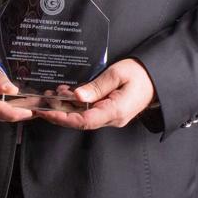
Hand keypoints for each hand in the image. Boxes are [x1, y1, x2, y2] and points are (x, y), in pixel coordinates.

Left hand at [35, 59, 155, 130]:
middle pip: (80, 122)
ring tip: (51, 94)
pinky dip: (74, 104)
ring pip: (82, 117)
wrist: (156, 79)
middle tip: (41, 102)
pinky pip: (88, 112)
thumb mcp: (117, 75)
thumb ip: (96, 87)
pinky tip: (65, 93)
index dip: (63, 118)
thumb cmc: (140, 75)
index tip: (47, 112)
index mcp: (115, 111)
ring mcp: (111, 117)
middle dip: (58, 113)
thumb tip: (76, 96)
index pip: (84, 121)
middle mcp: (112, 118)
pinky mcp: (108, 112)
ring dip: (65, 107)